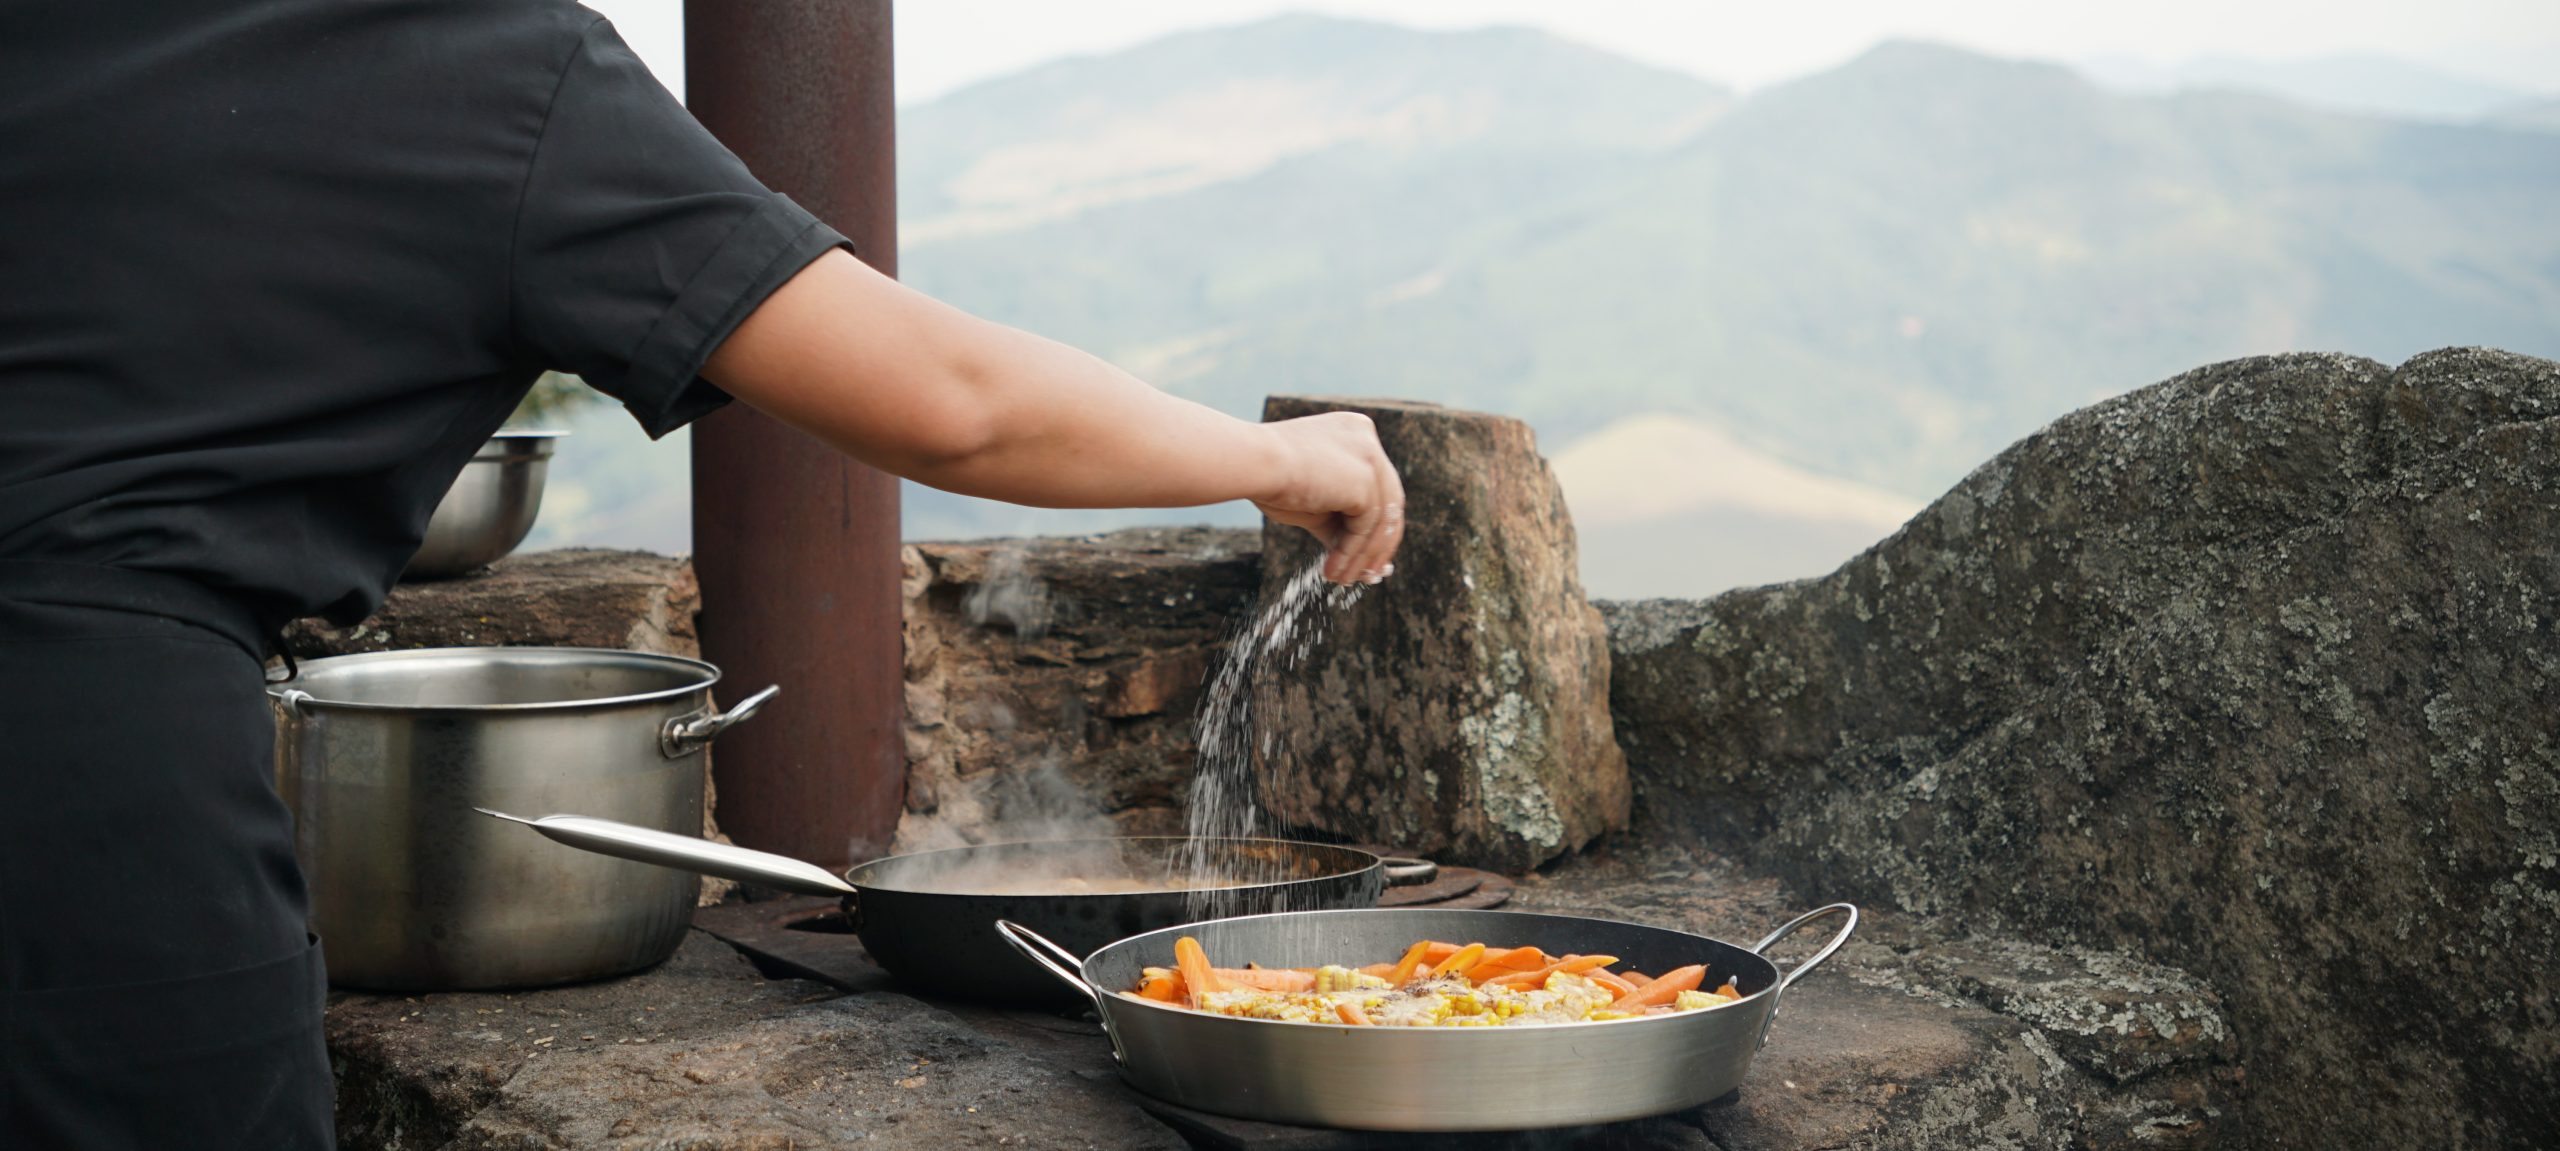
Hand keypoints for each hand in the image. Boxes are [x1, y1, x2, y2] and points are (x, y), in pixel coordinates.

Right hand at [1255, 412, 1405, 584]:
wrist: (1250, 464)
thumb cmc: (1269, 480)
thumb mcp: (1311, 502)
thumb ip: (1336, 521)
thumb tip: (1351, 554)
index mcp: (1354, 433)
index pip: (1376, 484)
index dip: (1374, 524)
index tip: (1366, 555)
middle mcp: (1367, 438)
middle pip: (1387, 501)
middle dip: (1378, 544)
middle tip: (1367, 575)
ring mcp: (1370, 456)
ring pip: (1380, 518)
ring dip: (1363, 556)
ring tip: (1343, 580)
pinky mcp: (1367, 479)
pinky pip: (1367, 527)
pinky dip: (1352, 554)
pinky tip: (1334, 571)